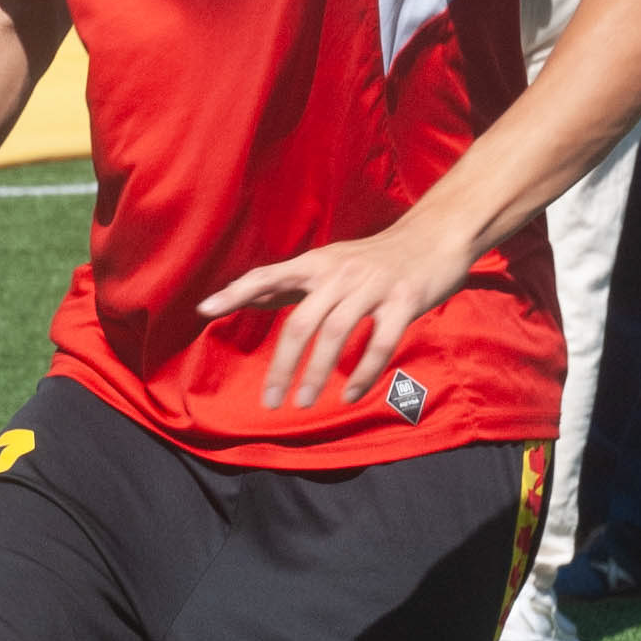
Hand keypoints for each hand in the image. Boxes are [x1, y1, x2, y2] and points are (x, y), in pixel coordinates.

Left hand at [200, 206, 472, 409]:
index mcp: (317, 263)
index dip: (235, 291)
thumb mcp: (328, 263)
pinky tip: (349, 394)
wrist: (435, 236)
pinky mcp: (404, 301)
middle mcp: (340, 273)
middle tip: (271, 400)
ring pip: (336, 334)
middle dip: (283, 365)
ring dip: (317, 373)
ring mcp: (373, 286)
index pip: (268, 275)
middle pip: (301, 321)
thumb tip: (245, 297)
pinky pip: (380, 343)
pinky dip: (363, 372)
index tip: (204, 310)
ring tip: (303, 403)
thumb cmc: (374, 258)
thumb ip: (289, 281)